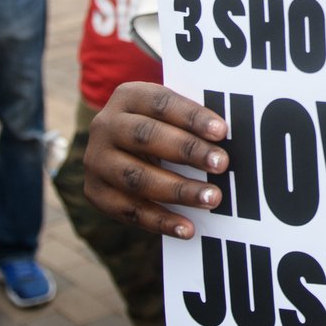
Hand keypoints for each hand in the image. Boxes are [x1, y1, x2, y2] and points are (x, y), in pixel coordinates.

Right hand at [84, 82, 229, 237]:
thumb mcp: (169, 115)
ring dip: (178, 190)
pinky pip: (129, 210)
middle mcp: (105, 125)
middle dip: (187, 150)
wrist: (118, 149)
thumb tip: (230, 137)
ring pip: (137, 177)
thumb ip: (191, 121)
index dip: (191, 116)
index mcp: (128, 96)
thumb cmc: (159, 128)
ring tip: (212, 198)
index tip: (222, 132)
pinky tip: (187, 229)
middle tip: (222, 164)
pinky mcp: (95, 192)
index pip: (161, 102)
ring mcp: (96, 160)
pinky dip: (160, 221)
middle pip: (146, 137)